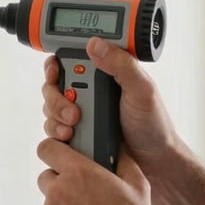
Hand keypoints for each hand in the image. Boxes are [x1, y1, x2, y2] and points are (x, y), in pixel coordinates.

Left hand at [33, 138, 160, 204]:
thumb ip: (124, 160)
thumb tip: (116, 143)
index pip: (48, 148)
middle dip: (61, 185)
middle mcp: (58, 191)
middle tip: (84, 202)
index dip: (53, 151)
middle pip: (47, 178)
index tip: (58, 157)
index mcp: (80, 174)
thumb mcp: (139, 189)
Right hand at [41, 37, 178, 177]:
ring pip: (50, 106)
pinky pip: (54, 126)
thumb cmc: (153, 123)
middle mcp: (90, 88)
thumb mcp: (141, 89)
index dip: (56, 64)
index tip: (54, 73)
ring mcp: (81, 109)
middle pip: (54, 83)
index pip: (71, 58)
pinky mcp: (77, 130)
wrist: (153, 160)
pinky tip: (70, 136)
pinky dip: (56, 130)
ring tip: (73, 126)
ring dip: (56, 115)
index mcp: (105, 71)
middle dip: (55, 96)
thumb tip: (95, 44)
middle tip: (72, 112)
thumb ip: (121, 64)